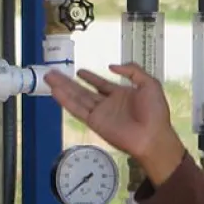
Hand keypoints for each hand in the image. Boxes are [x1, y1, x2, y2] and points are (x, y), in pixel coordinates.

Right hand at [45, 63, 185, 183]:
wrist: (153, 136)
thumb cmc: (155, 111)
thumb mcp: (149, 84)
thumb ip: (132, 71)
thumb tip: (112, 67)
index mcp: (122, 95)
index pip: (101, 84)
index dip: (90, 78)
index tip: (79, 72)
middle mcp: (108, 104)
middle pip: (84, 91)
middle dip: (69, 82)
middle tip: (54, 73)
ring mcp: (100, 113)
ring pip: (77, 98)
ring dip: (62, 88)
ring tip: (49, 77)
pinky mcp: (94, 122)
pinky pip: (77, 109)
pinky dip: (65, 100)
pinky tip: (55, 91)